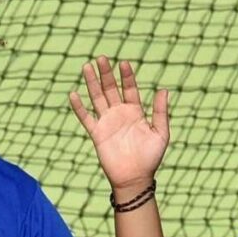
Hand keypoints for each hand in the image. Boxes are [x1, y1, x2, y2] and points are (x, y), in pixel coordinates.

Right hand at [69, 58, 169, 197]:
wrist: (135, 178)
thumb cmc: (151, 158)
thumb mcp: (161, 133)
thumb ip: (161, 112)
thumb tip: (164, 90)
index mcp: (136, 111)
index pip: (130, 88)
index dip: (127, 76)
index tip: (124, 63)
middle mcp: (120, 113)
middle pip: (111, 88)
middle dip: (106, 73)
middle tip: (102, 58)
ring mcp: (107, 122)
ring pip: (97, 98)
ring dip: (92, 83)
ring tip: (87, 66)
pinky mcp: (97, 134)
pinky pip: (86, 118)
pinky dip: (79, 107)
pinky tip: (73, 94)